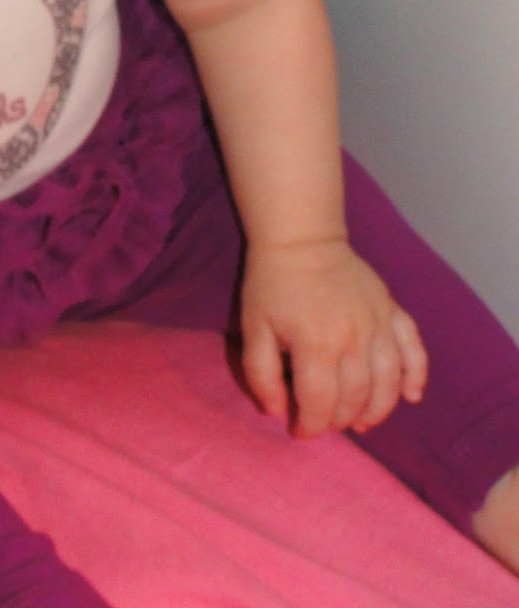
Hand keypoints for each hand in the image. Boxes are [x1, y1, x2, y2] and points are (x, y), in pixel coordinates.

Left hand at [240, 238, 427, 437]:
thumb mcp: (253, 327)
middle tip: (326, 423)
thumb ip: (260, 374)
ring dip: (377, 410)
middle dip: (339, 420)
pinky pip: (414, 350)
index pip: (320, 404)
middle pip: (355, 398)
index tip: (300, 431)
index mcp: (316, 344)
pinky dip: (417, 376)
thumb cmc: (273, 284)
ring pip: (388, 383)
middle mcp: (354, 338)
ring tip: (361, 422)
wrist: (302, 238)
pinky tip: (411, 396)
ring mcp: (378, 324)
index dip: (310, 426)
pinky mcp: (393, 311)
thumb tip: (277, 412)